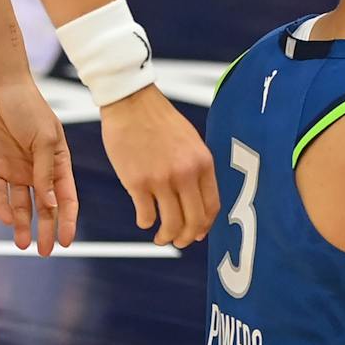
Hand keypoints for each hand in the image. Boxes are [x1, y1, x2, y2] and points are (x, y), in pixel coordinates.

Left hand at [0, 75, 76, 254]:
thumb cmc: (28, 106)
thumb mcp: (44, 138)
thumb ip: (46, 172)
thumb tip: (51, 203)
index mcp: (57, 162)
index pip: (66, 197)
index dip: (68, 220)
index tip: (68, 241)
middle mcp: (37, 170)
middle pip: (44, 207)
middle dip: (46, 230)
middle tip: (45, 251)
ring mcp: (16, 169)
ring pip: (21, 205)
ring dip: (22, 225)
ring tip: (22, 245)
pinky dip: (2, 207)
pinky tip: (7, 219)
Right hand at [99, 85, 219, 246]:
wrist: (132, 103)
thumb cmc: (160, 122)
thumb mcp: (191, 142)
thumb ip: (196, 170)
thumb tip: (198, 204)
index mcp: (203, 163)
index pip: (212, 207)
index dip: (205, 226)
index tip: (198, 233)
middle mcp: (185, 173)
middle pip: (194, 222)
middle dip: (187, 238)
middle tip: (179, 242)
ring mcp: (161, 179)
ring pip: (171, 224)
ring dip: (166, 237)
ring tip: (160, 237)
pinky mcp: (137, 183)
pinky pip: (146, 216)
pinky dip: (146, 223)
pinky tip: (144, 220)